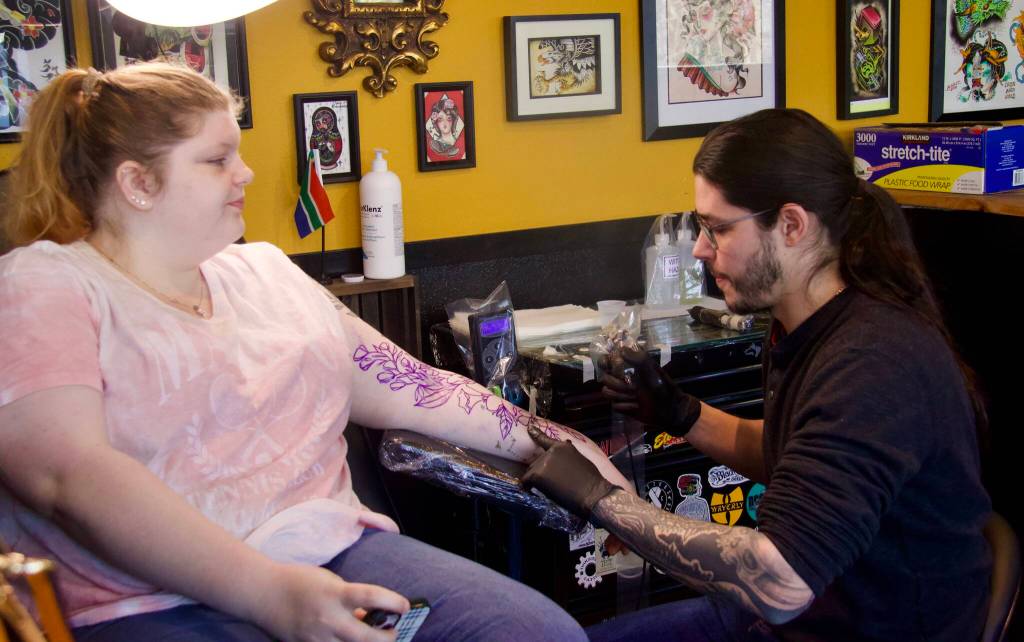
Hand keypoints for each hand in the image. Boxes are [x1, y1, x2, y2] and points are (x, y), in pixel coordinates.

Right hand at [252, 563, 408, 641]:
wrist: (263, 594)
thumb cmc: (299, 581)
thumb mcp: (329, 582)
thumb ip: (350, 600)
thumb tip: (368, 617)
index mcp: (334, 594)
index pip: (371, 597)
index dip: (393, 602)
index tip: (405, 606)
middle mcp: (327, 619)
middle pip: (367, 638)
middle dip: (388, 638)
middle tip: (394, 632)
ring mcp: (317, 638)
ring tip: (373, 637)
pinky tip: (348, 639)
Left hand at [522, 424, 618, 519]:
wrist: (592, 492)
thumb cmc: (591, 480)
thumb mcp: (580, 460)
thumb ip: (568, 455)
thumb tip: (565, 449)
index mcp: (563, 446)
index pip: (545, 439)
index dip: (535, 433)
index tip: (530, 427)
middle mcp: (551, 451)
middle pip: (537, 462)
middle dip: (541, 472)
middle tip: (553, 483)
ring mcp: (543, 462)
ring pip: (531, 472)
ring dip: (537, 480)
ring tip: (551, 489)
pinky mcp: (537, 474)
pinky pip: (526, 481)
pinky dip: (528, 487)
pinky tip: (537, 491)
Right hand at [601, 347, 701, 436]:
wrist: (670, 409)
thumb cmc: (663, 386)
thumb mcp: (654, 370)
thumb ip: (639, 359)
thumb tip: (622, 350)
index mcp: (627, 366)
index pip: (606, 360)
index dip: (604, 362)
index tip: (610, 366)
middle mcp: (621, 378)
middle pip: (604, 377)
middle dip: (618, 383)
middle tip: (633, 387)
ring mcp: (620, 393)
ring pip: (607, 392)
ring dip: (621, 395)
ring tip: (635, 396)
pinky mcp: (621, 406)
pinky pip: (614, 405)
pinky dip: (625, 406)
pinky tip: (636, 406)